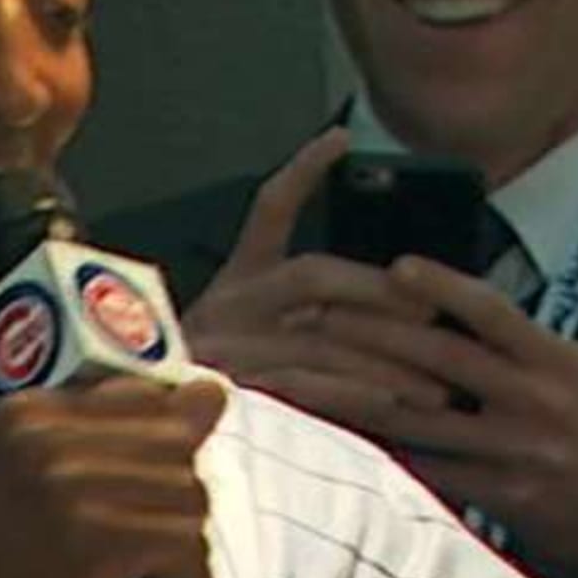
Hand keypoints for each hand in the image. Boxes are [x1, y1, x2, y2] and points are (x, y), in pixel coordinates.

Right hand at [0, 375, 228, 577]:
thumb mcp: (82, 488)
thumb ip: (146, 434)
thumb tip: (213, 390)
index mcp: (25, 413)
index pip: (147, 397)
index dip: (157, 460)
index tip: (112, 508)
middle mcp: (36, 437)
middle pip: (178, 446)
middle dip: (171, 510)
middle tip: (118, 554)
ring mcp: (61, 485)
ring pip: (193, 497)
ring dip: (178, 555)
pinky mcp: (93, 540)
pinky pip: (189, 548)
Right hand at [178, 129, 453, 415]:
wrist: (138, 439)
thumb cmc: (209, 392)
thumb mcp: (250, 340)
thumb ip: (310, 322)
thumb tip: (402, 317)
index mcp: (235, 282)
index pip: (268, 209)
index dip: (303, 170)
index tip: (341, 137)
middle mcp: (228, 305)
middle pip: (313, 276)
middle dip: (379, 292)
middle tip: (435, 311)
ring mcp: (227, 348)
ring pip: (321, 339)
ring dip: (387, 363)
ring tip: (439, 386)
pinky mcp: (231, 391)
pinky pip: (303, 387)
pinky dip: (352, 394)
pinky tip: (394, 406)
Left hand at [322, 256, 577, 577]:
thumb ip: (526, 345)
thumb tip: (460, 308)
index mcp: (559, 361)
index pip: (494, 311)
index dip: (443, 286)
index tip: (395, 265)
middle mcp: (539, 402)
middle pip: (444, 358)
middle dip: (376, 334)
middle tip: (321, 314)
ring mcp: (518, 453)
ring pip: (424, 419)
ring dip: (362, 396)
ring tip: (313, 377)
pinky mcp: (503, 498)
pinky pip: (431, 471)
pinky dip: (386, 453)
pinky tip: (343, 440)